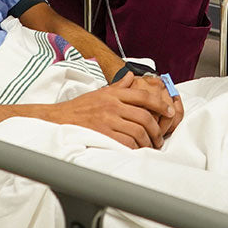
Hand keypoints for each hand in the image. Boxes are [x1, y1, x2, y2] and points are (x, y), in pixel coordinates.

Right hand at [46, 74, 173, 148]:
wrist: (59, 119)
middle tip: (160, 136)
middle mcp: (112, 105)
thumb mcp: (100, 92)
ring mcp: (107, 120)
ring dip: (148, 141)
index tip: (169, 112)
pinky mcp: (102, 134)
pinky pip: (126, 143)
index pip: (143, 96)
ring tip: (151, 145)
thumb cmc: (80, 107)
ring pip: (137, 131)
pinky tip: (137, 150)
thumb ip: (118, 86)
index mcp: (114, 94)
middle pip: (144, 116)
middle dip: (157, 128)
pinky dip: (135, 148)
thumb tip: (131, 76)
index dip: (160, 104)